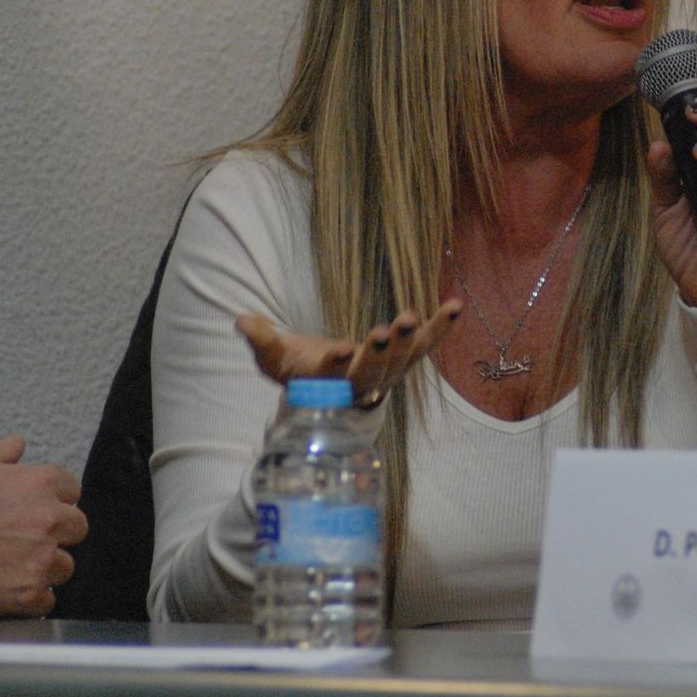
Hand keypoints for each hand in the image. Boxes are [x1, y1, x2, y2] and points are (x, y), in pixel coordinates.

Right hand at [0, 435, 86, 616]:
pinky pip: (48, 600)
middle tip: (25, 539)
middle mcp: (47, 519)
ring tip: (12, 566)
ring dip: (45, 568)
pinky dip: (32, 599)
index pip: (72, 490)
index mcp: (38, 483)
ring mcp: (40, 558)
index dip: (52, 500)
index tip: (35, 509)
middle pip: (77, 528)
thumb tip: (19, 446)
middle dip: (56, 533)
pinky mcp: (27, 594)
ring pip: (64, 566)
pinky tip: (8, 589)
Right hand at [236, 299, 463, 406]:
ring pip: (402, 361)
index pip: (331, 377)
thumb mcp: (274, 358)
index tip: (342, 349)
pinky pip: (425, 345)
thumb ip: (260, 340)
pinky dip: (441, 328)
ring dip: (411, 339)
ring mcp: (386, 374)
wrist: (331, 390)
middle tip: (384, 331)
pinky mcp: (404, 359)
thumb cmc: (298, 369)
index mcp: (325, 385)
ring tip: (413, 315)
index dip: (337, 364)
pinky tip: (455, 306)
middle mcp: (360, 384)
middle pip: (372, 373)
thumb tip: (240, 320)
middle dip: (379, 353)